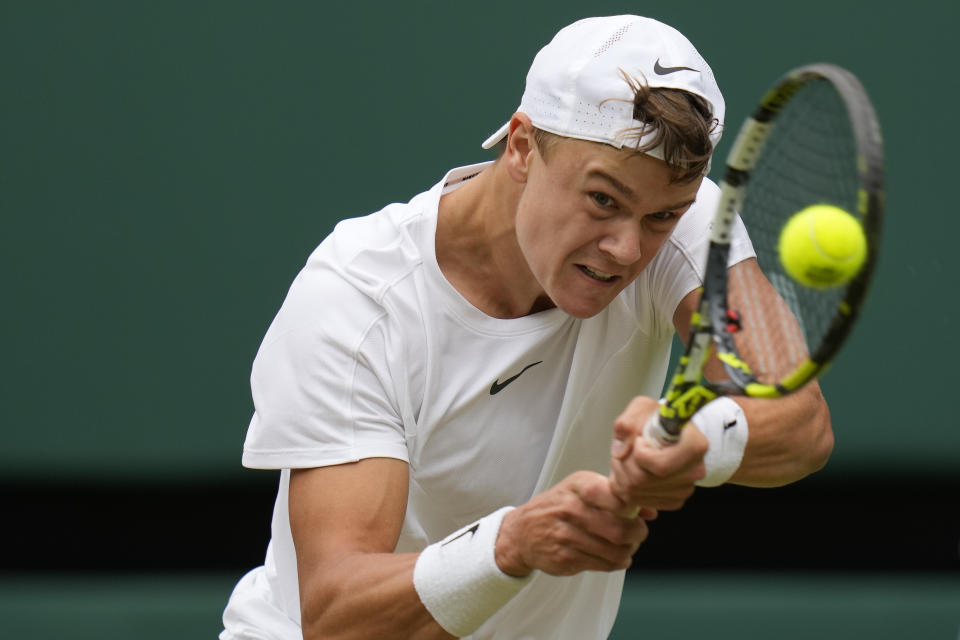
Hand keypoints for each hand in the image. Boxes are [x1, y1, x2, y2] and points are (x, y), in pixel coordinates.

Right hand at [493, 471, 654, 576]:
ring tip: (627, 546)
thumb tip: (651, 511)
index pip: (615, 495)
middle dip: (637, 534)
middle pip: (620, 528)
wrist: (522, 532)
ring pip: (615, 551)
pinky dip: (617, 563)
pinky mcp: (566, 558)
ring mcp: (566, 535)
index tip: (636, 511)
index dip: (633, 506)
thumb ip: (616, 496)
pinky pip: (604, 565)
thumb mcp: (581, 490)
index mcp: (577, 486)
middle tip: (638, 533)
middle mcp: (570, 509)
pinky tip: (614, 556)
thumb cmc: (558, 507)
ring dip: (629, 551)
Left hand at [609, 396, 707, 510]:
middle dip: (623, 464)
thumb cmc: (657, 419)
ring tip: (628, 458)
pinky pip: (639, 502)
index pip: (659, 465)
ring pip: (636, 493)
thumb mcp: (641, 408)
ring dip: (622, 475)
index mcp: (694, 446)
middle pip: (642, 481)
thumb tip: (620, 452)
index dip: (639, 454)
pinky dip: (628, 488)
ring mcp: (685, 489)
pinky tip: (633, 471)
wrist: (668, 431)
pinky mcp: (674, 500)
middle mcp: (695, 471)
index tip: (640, 440)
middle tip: (626, 449)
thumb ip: (627, 424)